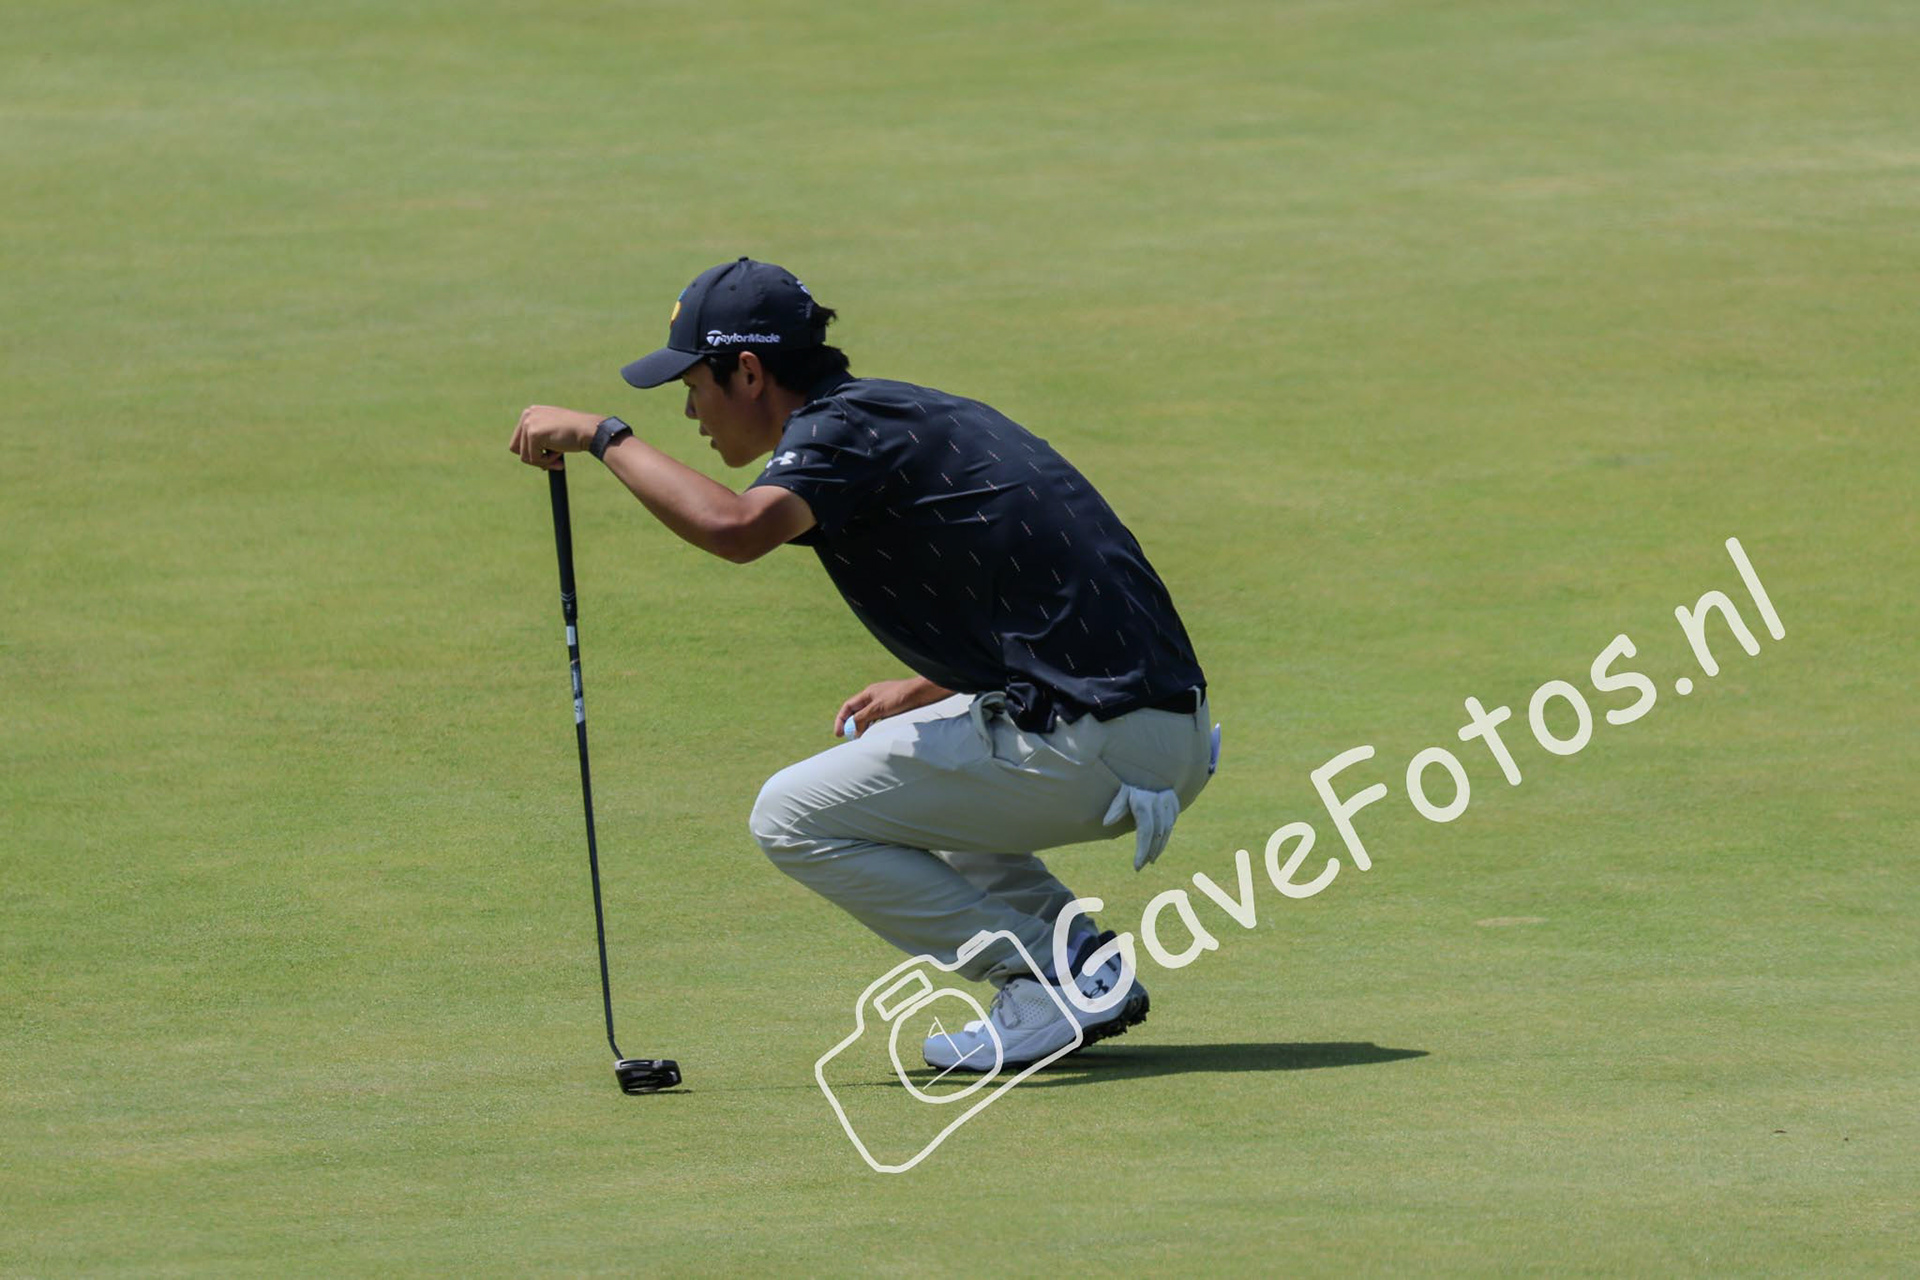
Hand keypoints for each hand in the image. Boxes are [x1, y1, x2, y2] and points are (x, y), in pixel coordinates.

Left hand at [509, 405, 605, 470]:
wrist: (589, 431)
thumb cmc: (577, 433)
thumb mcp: (554, 432)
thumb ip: (541, 440)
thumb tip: (528, 459)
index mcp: (531, 413)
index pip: (519, 441)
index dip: (534, 453)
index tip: (551, 456)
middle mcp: (527, 414)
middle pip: (517, 449)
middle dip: (535, 459)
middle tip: (554, 462)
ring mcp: (529, 423)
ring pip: (525, 456)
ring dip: (543, 461)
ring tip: (559, 456)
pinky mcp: (533, 434)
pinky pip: (533, 459)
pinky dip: (547, 462)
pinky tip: (560, 454)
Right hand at [833, 677, 948, 737]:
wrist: (923, 694)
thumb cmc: (901, 697)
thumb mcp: (878, 708)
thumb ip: (863, 718)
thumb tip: (853, 730)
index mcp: (868, 693)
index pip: (848, 707)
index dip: (841, 720)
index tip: (838, 734)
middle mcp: (874, 698)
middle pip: (857, 713)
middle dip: (851, 726)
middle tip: (850, 740)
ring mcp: (884, 704)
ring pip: (868, 718)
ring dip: (863, 728)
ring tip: (862, 740)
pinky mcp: (894, 710)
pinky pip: (879, 720)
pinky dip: (874, 728)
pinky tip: (876, 735)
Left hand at [1103, 783, 1181, 871]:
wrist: (1144, 764)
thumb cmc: (1127, 779)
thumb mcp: (1120, 791)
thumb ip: (1116, 806)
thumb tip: (1106, 823)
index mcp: (1144, 800)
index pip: (1145, 830)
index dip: (1142, 850)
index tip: (1137, 866)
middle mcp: (1159, 800)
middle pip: (1157, 833)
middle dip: (1150, 851)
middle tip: (1142, 865)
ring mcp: (1168, 799)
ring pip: (1167, 828)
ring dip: (1159, 846)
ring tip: (1151, 859)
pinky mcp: (1173, 798)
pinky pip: (1172, 821)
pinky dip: (1166, 834)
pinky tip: (1159, 843)